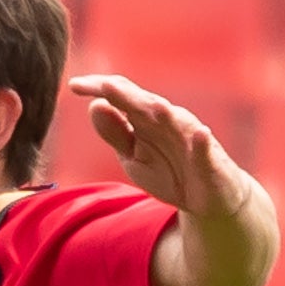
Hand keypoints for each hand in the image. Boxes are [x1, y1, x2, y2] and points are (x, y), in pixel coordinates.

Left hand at [73, 74, 277, 285]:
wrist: (207, 200)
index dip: (100, 90)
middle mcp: (170, 124)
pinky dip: (204, 144)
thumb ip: (114, 132)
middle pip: (147, 106)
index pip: (123, 98)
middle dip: (130, 97)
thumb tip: (94, 106)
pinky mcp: (210, 163)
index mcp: (147, 120)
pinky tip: (202, 134)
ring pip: (179, 124)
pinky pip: (207, 152)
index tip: (73, 86)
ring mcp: (192, 141)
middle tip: (108, 86)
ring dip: (167, 115)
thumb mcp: (133, 156)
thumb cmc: (168, 170)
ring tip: (153, 105)